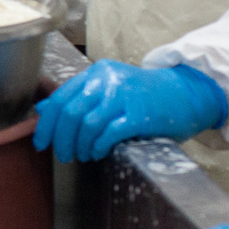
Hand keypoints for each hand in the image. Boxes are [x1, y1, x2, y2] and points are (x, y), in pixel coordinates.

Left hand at [33, 59, 228, 163]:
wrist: (188, 94)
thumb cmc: (145, 96)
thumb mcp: (110, 90)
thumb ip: (78, 98)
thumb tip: (42, 111)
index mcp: (96, 73)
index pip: (60, 98)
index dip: (46, 124)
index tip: (41, 142)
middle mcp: (108, 80)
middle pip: (70, 112)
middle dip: (61, 138)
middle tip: (62, 155)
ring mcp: (125, 96)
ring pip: (87, 123)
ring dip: (79, 145)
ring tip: (82, 155)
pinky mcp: (140, 114)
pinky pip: (109, 132)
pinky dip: (98, 146)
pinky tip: (98, 152)